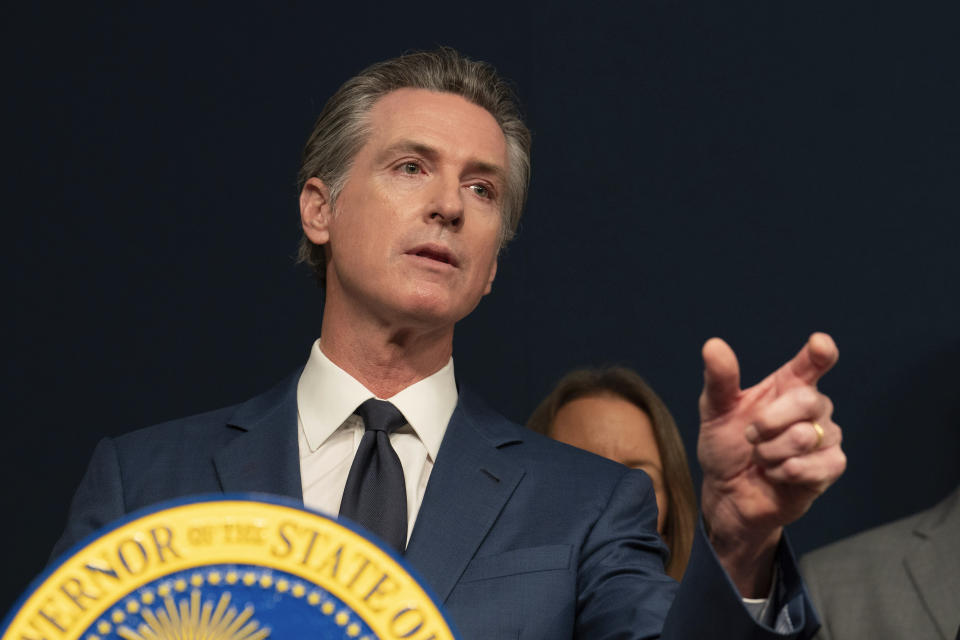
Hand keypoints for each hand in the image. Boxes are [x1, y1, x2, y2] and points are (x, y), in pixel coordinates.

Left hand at [697, 332, 845, 594]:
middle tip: (750, 436)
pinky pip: (813, 466)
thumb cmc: (726, 446)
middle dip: (768, 422)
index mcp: (788, 384)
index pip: (814, 362)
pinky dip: (783, 472)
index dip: (820, 352)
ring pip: (806, 437)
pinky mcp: (831, 467)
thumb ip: (719, 380)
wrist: (728, 493)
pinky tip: (776, 474)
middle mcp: (813, 407)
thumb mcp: (714, 412)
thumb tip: (713, 345)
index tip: (819, 343)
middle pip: (807, 400)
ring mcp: (826, 436)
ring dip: (770, 452)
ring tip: (761, 458)